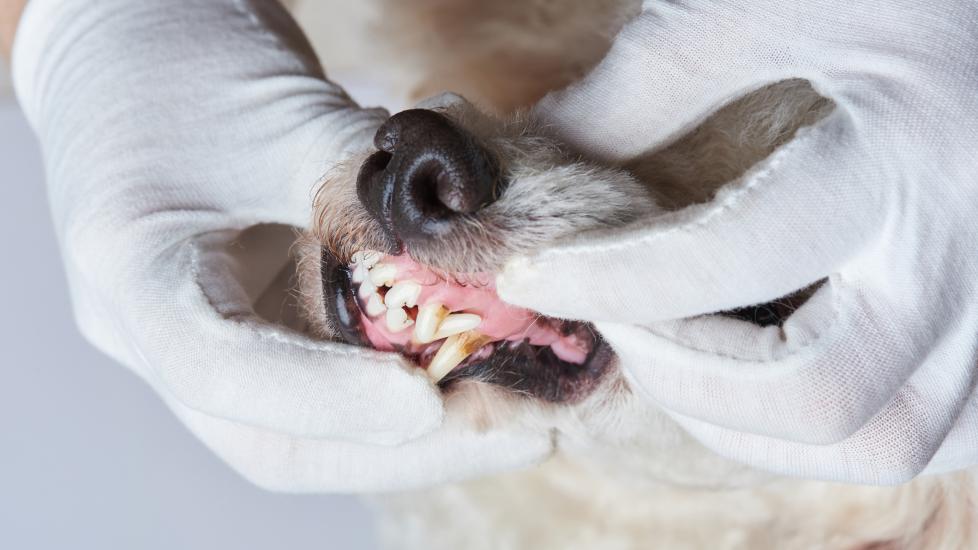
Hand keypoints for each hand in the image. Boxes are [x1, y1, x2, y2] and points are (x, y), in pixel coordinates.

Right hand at [13, 0, 549, 490]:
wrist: (143, 56)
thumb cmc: (194, 60)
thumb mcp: (285, 110)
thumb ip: (375, 186)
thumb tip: (494, 247)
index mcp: (134, 266)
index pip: (216, 364)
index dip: (322, 397)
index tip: (424, 400)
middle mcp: (155, 337)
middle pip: (272, 441)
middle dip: (403, 450)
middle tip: (519, 427)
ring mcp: (206, 349)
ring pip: (309, 438)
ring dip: (423, 438)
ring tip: (522, 415)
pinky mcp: (255, 340)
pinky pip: (331, 396)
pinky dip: (411, 396)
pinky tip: (484, 380)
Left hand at [499, 0, 977, 483]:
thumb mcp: (766, 4)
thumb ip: (650, 84)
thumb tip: (549, 147)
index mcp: (901, 157)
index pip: (726, 258)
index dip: (604, 279)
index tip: (527, 275)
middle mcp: (965, 251)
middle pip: (815, 398)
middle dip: (684, 380)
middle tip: (622, 326)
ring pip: (885, 441)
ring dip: (757, 427)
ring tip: (690, 365)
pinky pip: (943, 429)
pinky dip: (853, 433)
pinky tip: (788, 386)